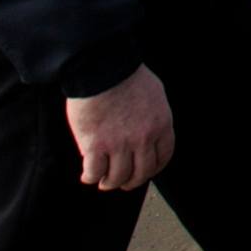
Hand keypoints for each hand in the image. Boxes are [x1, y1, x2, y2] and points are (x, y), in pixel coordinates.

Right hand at [68, 64, 174, 190]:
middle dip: (132, 181)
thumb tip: (149, 132)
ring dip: (110, 183)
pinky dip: (91, 177)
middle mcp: (143, 138)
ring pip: (117, 177)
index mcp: (161, 124)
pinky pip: (95, 172)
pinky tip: (87, 176)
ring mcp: (119, 144)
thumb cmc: (126, 75)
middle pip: (141, 173)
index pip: (163, 157)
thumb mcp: (154, 94)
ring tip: (103, 181)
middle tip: (123, 182)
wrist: (102, 67)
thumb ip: (154, 116)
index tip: (144, 172)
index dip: (153, 169)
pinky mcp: (95, 146)